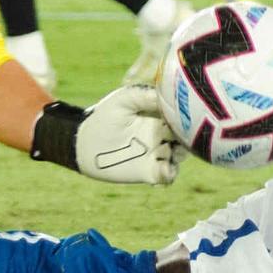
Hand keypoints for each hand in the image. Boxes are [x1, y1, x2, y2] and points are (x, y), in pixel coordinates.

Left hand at [29, 85, 179, 184]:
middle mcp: (161, 136)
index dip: (186, 117)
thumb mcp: (123, 100)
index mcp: (158, 117)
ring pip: (180, 156)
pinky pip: (167, 176)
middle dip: (186, 138)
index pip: (181, 116)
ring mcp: (156, 154)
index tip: (185, 117)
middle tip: (176, 136)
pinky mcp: (149, 172)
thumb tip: (166, 96)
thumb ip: (144, 96)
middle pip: (186, 137)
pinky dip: (169, 174)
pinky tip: (162, 169)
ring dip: (178, 155)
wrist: (85, 143)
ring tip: (163, 152)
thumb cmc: (103, 117)